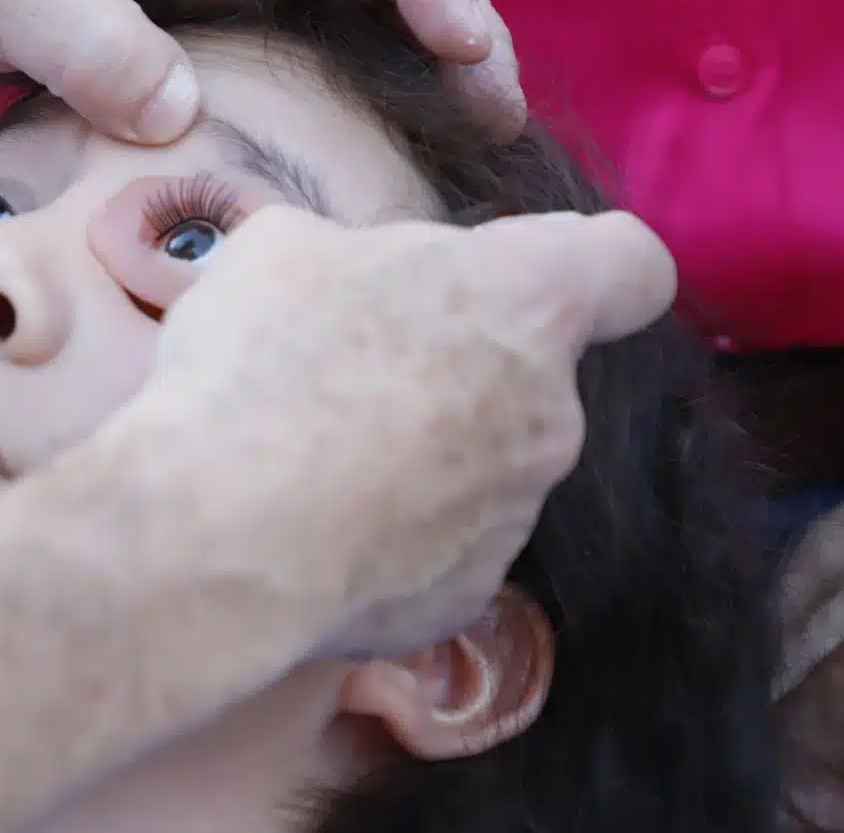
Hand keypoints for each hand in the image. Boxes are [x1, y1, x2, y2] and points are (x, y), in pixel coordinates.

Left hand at [0, 0, 523, 142]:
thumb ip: (90, 43)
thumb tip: (182, 117)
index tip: (472, 46)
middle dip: (439, 20)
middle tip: (493, 108)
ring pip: (323, 3)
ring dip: (392, 56)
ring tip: (446, 131)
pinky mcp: (160, 17)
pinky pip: (264, 43)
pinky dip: (318, 81)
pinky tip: (336, 140)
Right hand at [120, 206, 675, 658]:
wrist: (216, 538)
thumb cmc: (257, 366)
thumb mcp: (281, 248)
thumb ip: (360, 251)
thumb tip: (364, 280)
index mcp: (522, 301)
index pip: (628, 264)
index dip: (593, 263)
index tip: (527, 275)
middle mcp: (550, 411)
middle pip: (523, 371)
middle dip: (449, 364)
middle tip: (340, 372)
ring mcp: (516, 513)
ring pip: (477, 462)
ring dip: (413, 449)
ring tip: (304, 455)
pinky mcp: (468, 594)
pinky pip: (437, 544)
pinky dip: (387, 531)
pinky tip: (308, 524)